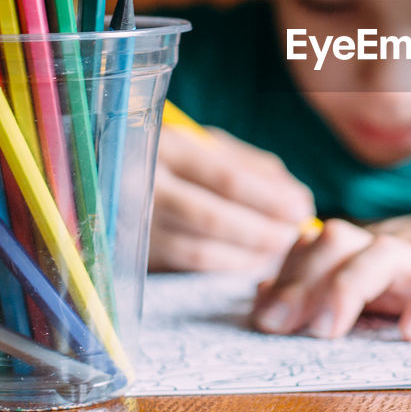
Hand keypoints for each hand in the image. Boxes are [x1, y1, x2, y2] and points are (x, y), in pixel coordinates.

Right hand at [149, 126, 315, 270]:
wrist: (108, 170)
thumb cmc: (173, 156)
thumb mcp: (207, 146)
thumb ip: (252, 167)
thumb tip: (297, 198)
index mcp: (166, 147)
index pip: (226, 178)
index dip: (268, 198)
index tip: (302, 207)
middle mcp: (143, 185)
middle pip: (212, 217)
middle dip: (261, 230)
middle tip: (294, 234)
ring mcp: (135, 222)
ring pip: (199, 247)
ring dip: (247, 252)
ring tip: (279, 248)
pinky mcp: (136, 251)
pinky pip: (187, 264)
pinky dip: (226, 265)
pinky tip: (252, 260)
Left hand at [251, 175, 410, 339]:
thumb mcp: (392, 264)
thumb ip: (335, 279)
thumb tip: (260, 294)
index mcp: (372, 244)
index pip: (314, 246)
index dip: (283, 276)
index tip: (259, 311)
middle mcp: (394, 245)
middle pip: (337, 243)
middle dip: (301, 283)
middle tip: (275, 323)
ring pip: (382, 255)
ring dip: (348, 288)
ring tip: (328, 329)